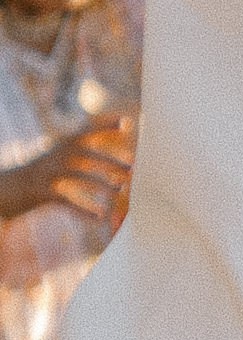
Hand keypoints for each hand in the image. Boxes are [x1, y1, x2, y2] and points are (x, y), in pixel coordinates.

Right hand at [0, 120, 133, 227]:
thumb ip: (75, 157)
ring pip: (78, 175)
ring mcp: (46, 174)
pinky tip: (98, 217)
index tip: (126, 122)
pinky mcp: (40, 194)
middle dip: (109, 160)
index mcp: (57, 148)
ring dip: (101, 183)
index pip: (83, 132)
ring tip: (119, 192)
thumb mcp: (52, 162)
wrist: (2, 190)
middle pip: (85, 153)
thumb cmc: (34, 178)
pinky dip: (82, 209)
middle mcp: (52, 157)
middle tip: (132, 169)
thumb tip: (105, 161)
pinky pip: (65, 201)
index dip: (103, 125)